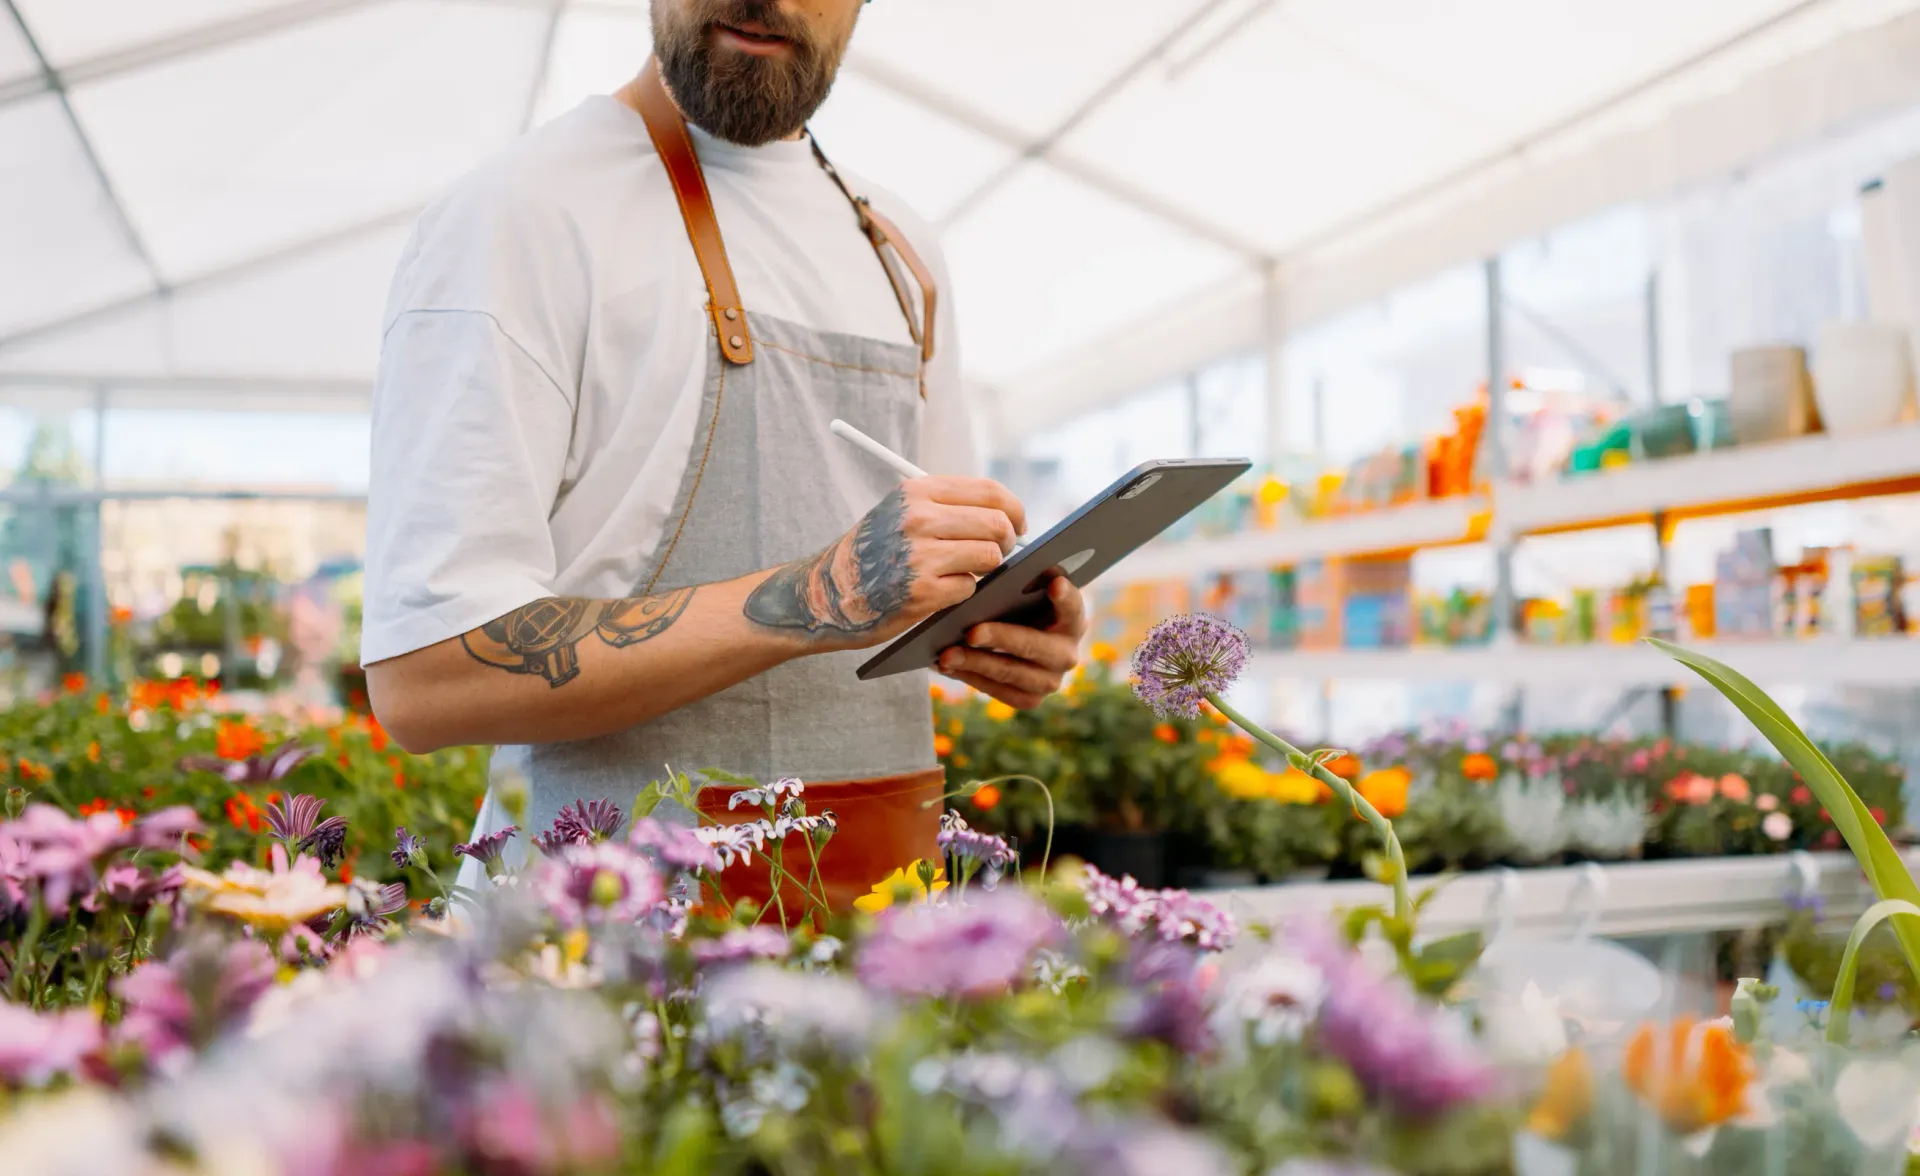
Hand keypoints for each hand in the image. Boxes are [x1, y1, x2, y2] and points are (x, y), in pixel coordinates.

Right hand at [743, 476, 1024, 646]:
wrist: (824, 593)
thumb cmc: (871, 554)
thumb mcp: (899, 513)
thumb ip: (945, 507)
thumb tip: (1004, 514)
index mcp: (917, 492)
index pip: (989, 491)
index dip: (1014, 509)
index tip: (1018, 525)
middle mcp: (918, 518)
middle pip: (996, 524)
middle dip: (1006, 542)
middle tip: (1000, 554)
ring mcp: (920, 555)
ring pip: (989, 556)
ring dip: (985, 569)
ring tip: (966, 572)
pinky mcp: (921, 591)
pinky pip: (969, 587)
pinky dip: (962, 592)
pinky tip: (941, 592)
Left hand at [936, 575, 1087, 708]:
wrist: (1023, 639)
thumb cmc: (1022, 608)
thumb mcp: (1026, 592)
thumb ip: (1023, 581)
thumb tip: (1002, 566)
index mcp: (1072, 620)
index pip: (1073, 606)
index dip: (1065, 597)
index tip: (1055, 584)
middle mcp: (1066, 654)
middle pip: (1034, 646)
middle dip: (1001, 638)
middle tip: (971, 632)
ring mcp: (1050, 681)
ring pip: (1012, 673)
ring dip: (977, 664)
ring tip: (947, 655)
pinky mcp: (1030, 698)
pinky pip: (999, 691)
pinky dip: (972, 678)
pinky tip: (948, 666)